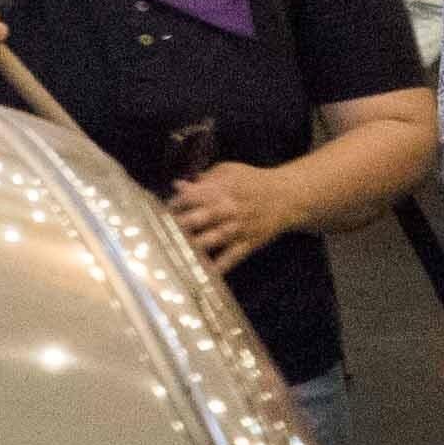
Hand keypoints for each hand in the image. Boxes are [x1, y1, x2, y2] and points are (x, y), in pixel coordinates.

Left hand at [170, 160, 306, 270]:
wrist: (286, 197)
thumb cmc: (252, 181)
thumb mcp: (230, 171)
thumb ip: (204, 178)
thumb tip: (177, 185)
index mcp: (223, 188)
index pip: (194, 196)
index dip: (176, 204)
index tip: (157, 212)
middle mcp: (229, 209)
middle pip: (201, 218)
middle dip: (180, 226)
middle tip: (158, 236)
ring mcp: (239, 228)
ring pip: (213, 240)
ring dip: (194, 247)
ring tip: (173, 254)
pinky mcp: (248, 244)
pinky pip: (231, 258)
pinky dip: (218, 267)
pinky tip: (201, 274)